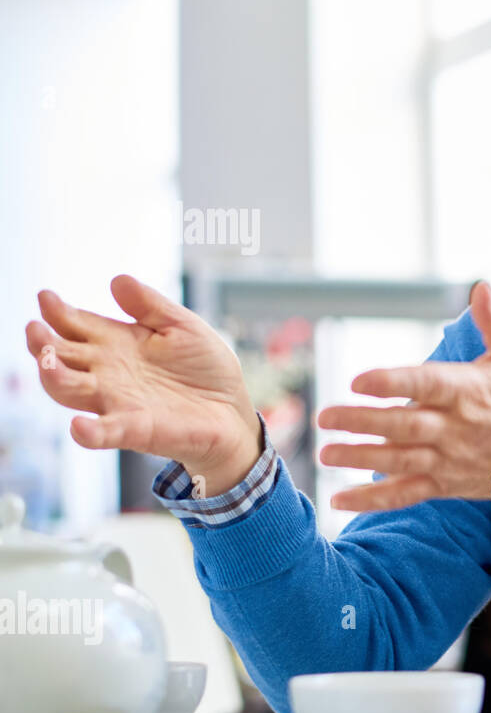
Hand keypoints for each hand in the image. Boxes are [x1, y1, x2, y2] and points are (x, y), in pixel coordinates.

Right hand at [25, 275, 261, 493]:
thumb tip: (117, 280)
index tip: (46, 297)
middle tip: (34, 328)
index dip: (57, 312)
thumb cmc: (204, 369)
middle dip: (43, 343)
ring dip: (54, 377)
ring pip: (71, 391)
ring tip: (46, 360)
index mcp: (116, 343)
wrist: (233, 410)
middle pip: (61, 357)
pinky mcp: (138, 429)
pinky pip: (107, 432)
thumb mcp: (183, 326)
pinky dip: (91, 432)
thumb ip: (151, 306)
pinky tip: (78, 427)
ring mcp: (118, 402)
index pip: (75, 325)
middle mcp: (107, 373)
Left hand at [317, 281, 490, 511]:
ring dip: (360, 457)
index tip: (359, 381)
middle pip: (404, 426)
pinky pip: (406, 495)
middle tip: (324, 417)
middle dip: (362, 422)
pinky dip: (373, 500)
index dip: (392, 383)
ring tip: (325, 453)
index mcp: (470, 392)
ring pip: (399, 461)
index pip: (426, 386)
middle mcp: (456, 429)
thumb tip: (481, 286)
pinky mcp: (446, 484)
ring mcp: (450, 460)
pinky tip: (339, 499)